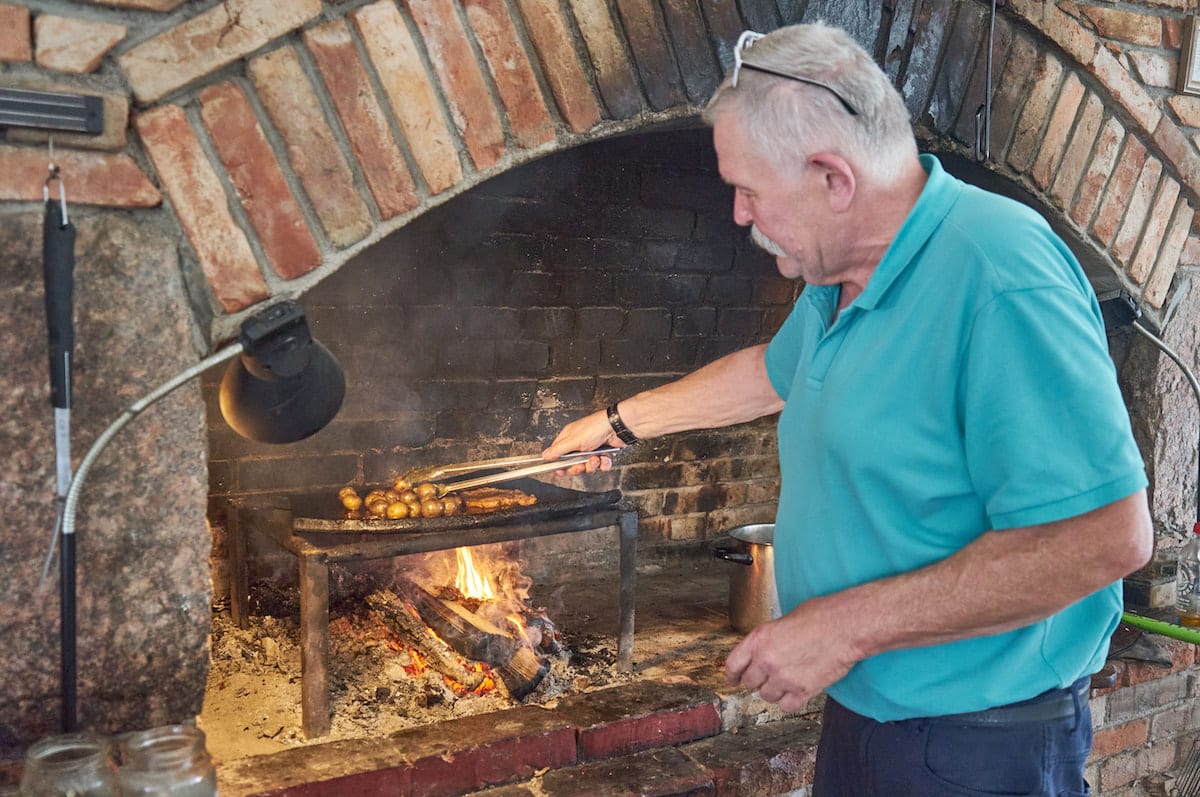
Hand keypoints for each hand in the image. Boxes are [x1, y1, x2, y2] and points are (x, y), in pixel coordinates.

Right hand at [542, 410, 622, 475]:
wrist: (617, 428)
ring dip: (592, 465)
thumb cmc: (596, 428)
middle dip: (578, 467)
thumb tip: (545, 455)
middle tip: (581, 465)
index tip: (560, 472)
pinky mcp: (603, 453)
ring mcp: (591, 449)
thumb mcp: (573, 441)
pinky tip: (604, 458)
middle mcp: (579, 443)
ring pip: (587, 466)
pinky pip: (600, 465)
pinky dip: (603, 464)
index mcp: (569, 437)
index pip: (559, 453)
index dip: (559, 464)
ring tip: (596, 459)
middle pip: (573, 463)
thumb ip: (559, 450)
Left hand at [724, 598, 860, 712]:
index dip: (733, 674)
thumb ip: (769, 639)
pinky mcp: (802, 691)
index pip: (733, 664)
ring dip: (775, 691)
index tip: (734, 679)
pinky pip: (786, 706)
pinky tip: (797, 691)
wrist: (845, 627)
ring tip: (787, 680)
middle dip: (758, 680)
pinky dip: (790, 701)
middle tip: (768, 677)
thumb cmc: (821, 616)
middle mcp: (766, 660)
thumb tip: (766, 650)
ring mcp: (783, 678)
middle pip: (750, 683)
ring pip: (767, 696)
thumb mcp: (784, 620)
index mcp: (759, 639)